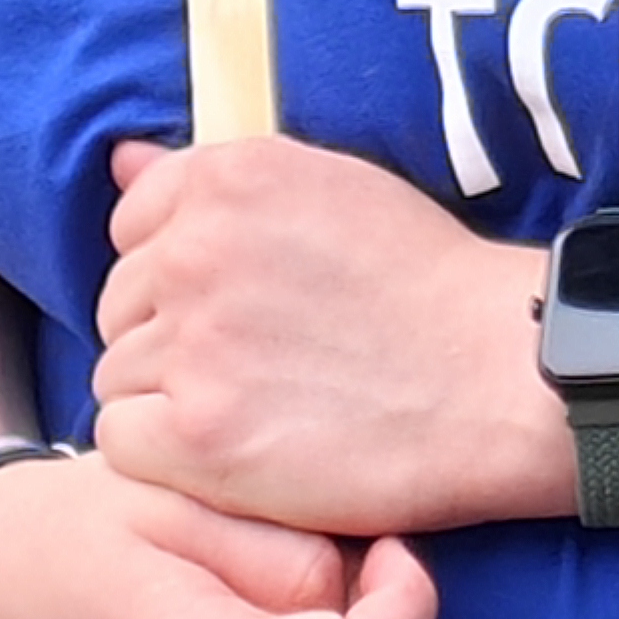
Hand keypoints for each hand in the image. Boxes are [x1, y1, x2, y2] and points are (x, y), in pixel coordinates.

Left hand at [92, 134, 540, 539]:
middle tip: (258, 364)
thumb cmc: (426, 285)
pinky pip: (121, 442)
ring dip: (170, 400)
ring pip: (119, 375)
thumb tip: (121, 160)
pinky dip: (166, 458)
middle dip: (170, 336)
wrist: (499, 378)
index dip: (178, 272)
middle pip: (120, 303)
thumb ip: (217, 180)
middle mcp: (196, 248)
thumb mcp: (331, 188)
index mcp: (229, 177)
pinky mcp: (197, 433)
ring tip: (259, 408)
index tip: (239, 302)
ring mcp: (192, 341)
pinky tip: (236, 449)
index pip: (133, 224)